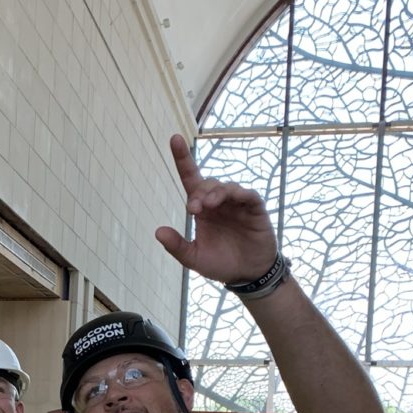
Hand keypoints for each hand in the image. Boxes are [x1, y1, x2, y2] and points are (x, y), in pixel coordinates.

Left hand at [154, 133, 280, 285]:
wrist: (247, 274)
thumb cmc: (220, 263)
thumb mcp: (194, 258)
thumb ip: (177, 246)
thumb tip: (158, 232)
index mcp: (202, 209)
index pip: (191, 179)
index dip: (183, 159)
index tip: (174, 138)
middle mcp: (218, 202)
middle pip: (207, 182)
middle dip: (199, 192)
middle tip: (194, 209)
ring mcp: (237, 204)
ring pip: (226, 186)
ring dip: (215, 193)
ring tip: (207, 206)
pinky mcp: (254, 209)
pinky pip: (247, 195)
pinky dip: (239, 194)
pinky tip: (232, 199)